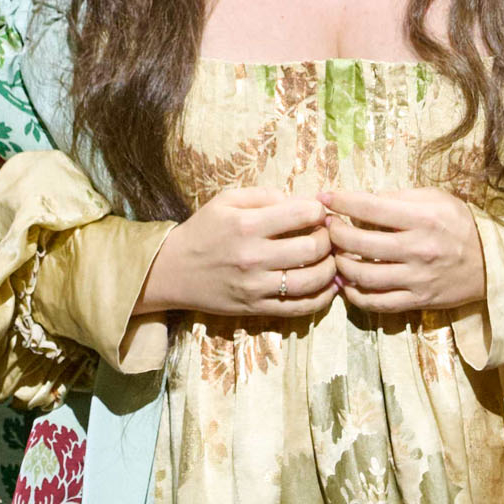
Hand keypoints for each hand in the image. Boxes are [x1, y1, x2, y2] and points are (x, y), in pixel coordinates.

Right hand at [135, 189, 337, 322]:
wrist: (172, 271)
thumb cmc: (202, 231)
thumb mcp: (225, 201)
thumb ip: (265, 195)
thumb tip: (303, 201)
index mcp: (246, 225)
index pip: (302, 214)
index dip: (319, 211)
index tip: (318, 213)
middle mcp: (253, 257)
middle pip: (313, 248)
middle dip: (328, 239)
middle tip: (327, 236)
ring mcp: (256, 287)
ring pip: (312, 280)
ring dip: (331, 269)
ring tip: (330, 259)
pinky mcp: (256, 308)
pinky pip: (299, 308)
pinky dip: (321, 298)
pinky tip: (328, 287)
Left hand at [323, 187, 486, 316]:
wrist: (492, 264)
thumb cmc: (460, 225)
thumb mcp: (436, 199)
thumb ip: (400, 198)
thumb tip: (362, 202)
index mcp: (423, 218)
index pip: (370, 207)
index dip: (341, 201)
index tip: (325, 197)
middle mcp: (418, 249)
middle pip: (358, 242)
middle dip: (334, 233)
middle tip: (327, 227)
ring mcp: (417, 278)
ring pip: (361, 274)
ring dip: (339, 263)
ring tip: (335, 254)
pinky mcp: (417, 301)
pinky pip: (376, 303)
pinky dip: (354, 294)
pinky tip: (347, 282)